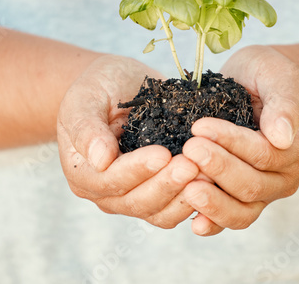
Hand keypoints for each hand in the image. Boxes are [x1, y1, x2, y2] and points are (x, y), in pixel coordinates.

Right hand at [57, 55, 199, 227]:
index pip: (110, 179)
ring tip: (209, 173)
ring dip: (185, 196)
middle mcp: (106, 193)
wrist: (116, 87)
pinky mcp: (158, 194)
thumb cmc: (97, 87)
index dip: (137, 169)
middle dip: (167, 184)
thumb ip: (87, 128)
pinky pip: (177, 208)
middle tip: (193, 164)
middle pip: (137, 201)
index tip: (163, 153)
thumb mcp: (85, 97)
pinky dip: (196, 200)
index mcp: (83, 172)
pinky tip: (215, 180)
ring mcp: (133, 197)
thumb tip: (100, 160)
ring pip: (160, 212)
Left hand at [181, 45, 298, 235]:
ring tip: (187, 188)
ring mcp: (268, 191)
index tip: (200, 126)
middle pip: (252, 185)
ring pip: (244, 210)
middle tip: (188, 149)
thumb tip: (283, 136)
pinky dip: (214, 223)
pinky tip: (193, 223)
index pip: (264, 153)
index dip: (231, 142)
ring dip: (214, 202)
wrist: (260, 85)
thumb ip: (284, 102)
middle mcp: (288, 175)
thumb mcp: (279, 74)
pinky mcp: (247, 199)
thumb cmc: (269, 74)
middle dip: (218, 168)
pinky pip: (233, 218)